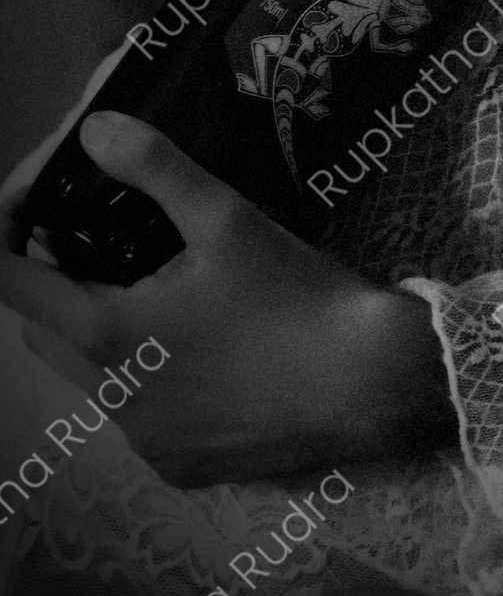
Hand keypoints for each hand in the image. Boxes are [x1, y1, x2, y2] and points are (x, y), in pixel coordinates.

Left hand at [0, 114, 458, 482]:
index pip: (10, 283)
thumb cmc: (296, 297)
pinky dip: (146, 377)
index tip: (34, 200)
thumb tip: (95, 129)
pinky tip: (200, 350)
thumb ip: (153, 169)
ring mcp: (144, 442)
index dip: (7, 231)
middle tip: (92, 233)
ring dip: (98, 330)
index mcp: (108, 334)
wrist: (372, 384)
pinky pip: (138, 417)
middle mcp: (110, 399)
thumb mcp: (226, 219)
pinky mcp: (180, 467)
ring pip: (89, 378)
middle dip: (50, 281)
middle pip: (42, 333)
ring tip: (152, 285)